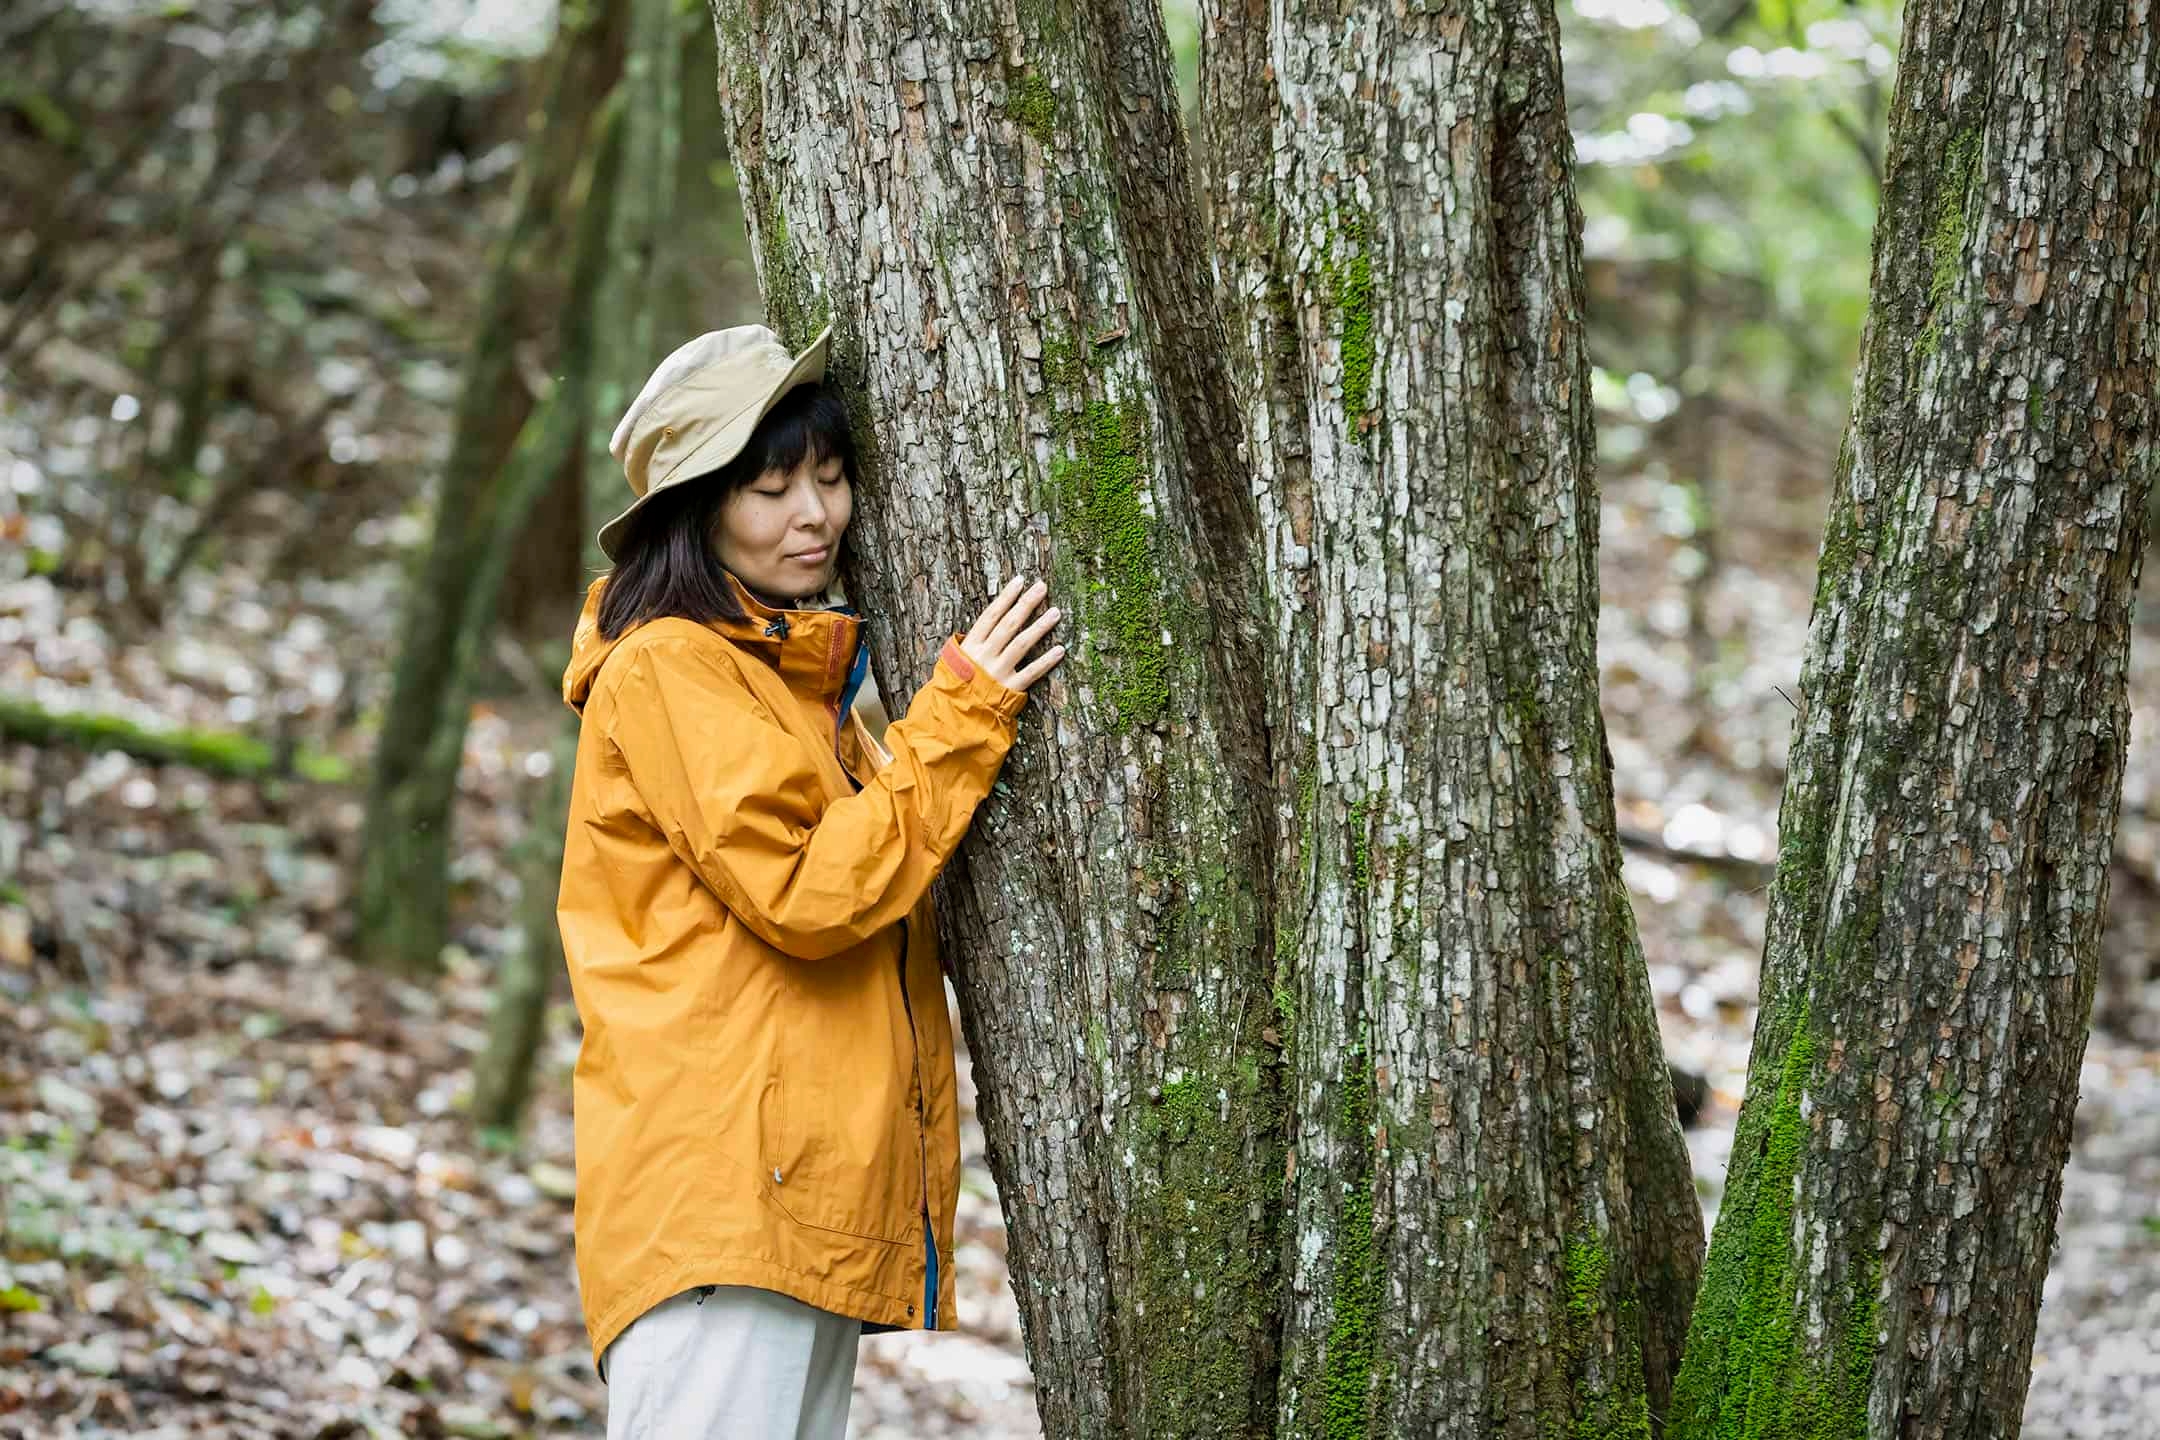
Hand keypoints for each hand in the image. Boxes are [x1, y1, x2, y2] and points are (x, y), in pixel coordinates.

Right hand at [960, 575, 1065, 691]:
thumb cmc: (956, 686)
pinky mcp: (1009, 689)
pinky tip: (1060, 649)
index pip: (990, 615)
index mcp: (971, 646)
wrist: (954, 716)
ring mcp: (998, 672)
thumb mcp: (954, 661)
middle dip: (1026, 604)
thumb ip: (971, 643)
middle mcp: (984, 656)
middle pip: (1009, 625)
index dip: (1006, 597)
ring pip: (1021, 644)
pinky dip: (1046, 661)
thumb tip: (987, 623)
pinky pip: (1031, 673)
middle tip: (1042, 588)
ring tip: (1056, 612)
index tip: (1020, 581)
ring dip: (1040, 627)